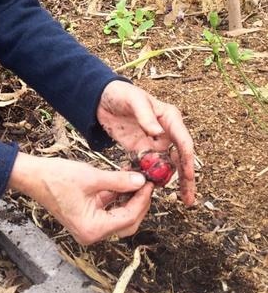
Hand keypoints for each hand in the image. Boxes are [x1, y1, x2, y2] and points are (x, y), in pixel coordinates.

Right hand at [8, 153, 152, 244]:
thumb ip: (119, 181)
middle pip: (127, 223)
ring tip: (137, 178)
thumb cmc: (56, 178)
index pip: (128, 217)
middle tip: (147, 183)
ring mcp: (89, 226)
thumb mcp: (91, 178)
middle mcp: (92, 233)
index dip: (141, 199)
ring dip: (129, 198)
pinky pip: (108, 210)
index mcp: (93, 230)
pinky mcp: (86, 217)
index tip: (149, 182)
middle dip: (139, 203)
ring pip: (119, 216)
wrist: (32, 176)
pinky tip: (123, 180)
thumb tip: (141, 180)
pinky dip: (116, 196)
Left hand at [97, 79, 195, 205]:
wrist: (101, 98)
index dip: (188, 161)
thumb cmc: (121, 93)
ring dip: (166, 180)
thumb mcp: (134, 100)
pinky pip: (147, 166)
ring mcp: (154, 142)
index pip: (183, 142)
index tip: (190, 177)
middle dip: (185, 179)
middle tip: (188, 199)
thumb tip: (158, 132)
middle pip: (179, 158)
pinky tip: (146, 190)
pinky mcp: (140, 149)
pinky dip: (148, 177)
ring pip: (165, 165)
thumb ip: (146, 116)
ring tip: (170, 198)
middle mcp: (166, 132)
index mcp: (170, 118)